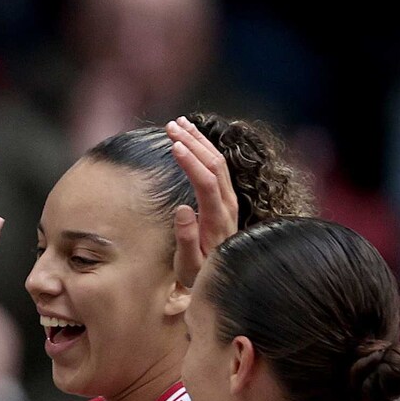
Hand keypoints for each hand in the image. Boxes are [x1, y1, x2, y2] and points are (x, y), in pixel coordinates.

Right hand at [166, 116, 237, 292]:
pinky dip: (204, 148)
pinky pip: (217, 166)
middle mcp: (227, 204)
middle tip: (171, 125)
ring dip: (198, 140)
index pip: (206, 182)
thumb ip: (187, 238)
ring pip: (217, 161)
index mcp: (217, 218)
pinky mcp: (226, 198)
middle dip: (193, 142)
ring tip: (179, 123)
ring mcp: (229, 199)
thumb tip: (183, 209)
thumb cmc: (200, 273)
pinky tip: (191, 139)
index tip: (174, 145)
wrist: (225, 277)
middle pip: (214, 164)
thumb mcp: (189, 265)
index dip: (191, 162)